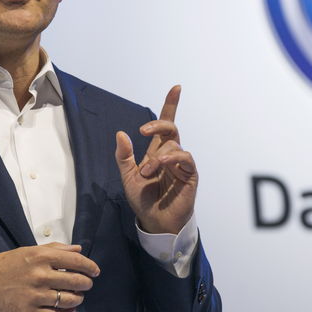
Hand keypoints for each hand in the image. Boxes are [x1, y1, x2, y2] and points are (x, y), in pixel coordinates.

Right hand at [0, 242, 99, 311]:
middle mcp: (40, 275)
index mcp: (41, 257)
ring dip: (78, 299)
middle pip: (75, 281)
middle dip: (86, 284)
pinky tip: (69, 311)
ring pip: (69, 300)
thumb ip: (55, 249)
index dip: (89, 266)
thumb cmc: (8, 265)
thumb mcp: (30, 250)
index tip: (95, 271)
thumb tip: (79, 249)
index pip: (75, 260)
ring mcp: (35, 295)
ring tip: (77, 297)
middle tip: (86, 285)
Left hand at [115, 85, 198, 234]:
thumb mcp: (127, 177)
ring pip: (173, 144)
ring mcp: (181, 164)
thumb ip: (124, 156)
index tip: (176, 88)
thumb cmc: (144, 201)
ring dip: (157, 157)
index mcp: (156, 152)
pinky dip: (172, 158)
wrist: (154, 222)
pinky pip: (185, 157)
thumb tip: (121, 133)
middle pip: (170, 128)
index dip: (171, 105)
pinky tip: (162, 165)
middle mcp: (170, 155)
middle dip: (158, 123)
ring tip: (148, 173)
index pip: (165, 125)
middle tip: (143, 130)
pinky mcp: (189, 174)